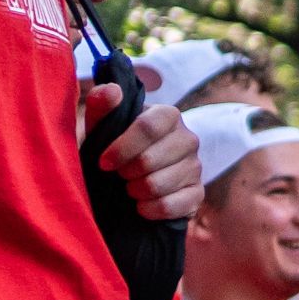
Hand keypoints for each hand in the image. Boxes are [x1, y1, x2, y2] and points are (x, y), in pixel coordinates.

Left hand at [93, 82, 204, 222]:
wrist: (126, 180)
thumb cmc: (113, 147)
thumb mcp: (101, 125)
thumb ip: (101, 103)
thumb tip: (112, 90)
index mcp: (168, 115)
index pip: (148, 127)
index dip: (121, 147)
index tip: (103, 162)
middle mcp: (188, 139)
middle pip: (150, 160)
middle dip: (125, 172)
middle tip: (118, 174)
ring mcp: (196, 167)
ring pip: (158, 185)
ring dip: (135, 191)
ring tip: (129, 188)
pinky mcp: (197, 194)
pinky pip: (172, 206)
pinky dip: (150, 209)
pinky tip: (141, 205)